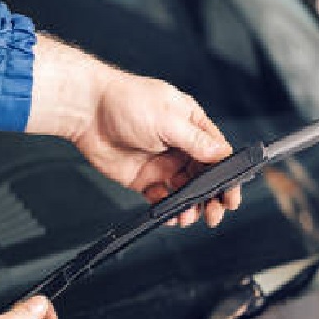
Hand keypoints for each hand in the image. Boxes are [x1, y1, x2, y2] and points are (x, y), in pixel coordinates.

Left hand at [26, 34, 240, 226]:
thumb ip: (196, 141)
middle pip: (205, 178)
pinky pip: (162, 198)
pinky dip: (168, 209)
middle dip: (212, 198)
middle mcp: (180, 146)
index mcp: (192, 126)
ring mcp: (162, 163)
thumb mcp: (168, 119)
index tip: (231, 196)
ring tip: (189, 217)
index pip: (218, 155)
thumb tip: (221, 154)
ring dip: (191, 206)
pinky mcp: (143, 178)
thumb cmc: (126, 101)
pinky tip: (170, 214)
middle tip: (214, 214)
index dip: (228, 177)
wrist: (87, 111)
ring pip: (186, 191)